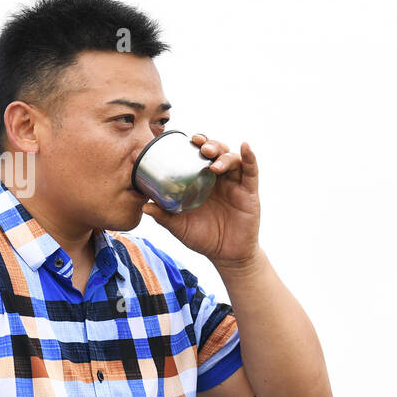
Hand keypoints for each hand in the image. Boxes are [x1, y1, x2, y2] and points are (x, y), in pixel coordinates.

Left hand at [141, 134, 259, 268]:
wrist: (226, 256)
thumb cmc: (203, 238)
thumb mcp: (180, 227)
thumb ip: (164, 216)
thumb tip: (144, 206)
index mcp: (202, 182)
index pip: (199, 156)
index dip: (195, 144)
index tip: (186, 139)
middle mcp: (219, 179)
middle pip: (217, 152)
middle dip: (210, 145)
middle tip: (200, 147)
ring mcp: (235, 184)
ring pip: (232, 159)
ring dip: (224, 155)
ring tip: (213, 163)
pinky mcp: (249, 192)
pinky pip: (252, 171)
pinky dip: (250, 157)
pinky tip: (246, 147)